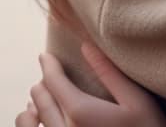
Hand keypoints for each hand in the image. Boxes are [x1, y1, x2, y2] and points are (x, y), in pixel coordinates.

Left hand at [15, 44, 165, 126]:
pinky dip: (31, 124)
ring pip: (29, 120)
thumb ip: (109, 73)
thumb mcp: (135, 100)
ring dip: (35, 104)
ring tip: (41, 95)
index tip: (45, 56)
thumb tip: (86, 46)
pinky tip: (40, 119)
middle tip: (51, 72)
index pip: (53, 80)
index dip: (48, 64)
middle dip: (45, 81)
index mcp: (80, 111)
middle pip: (40, 97)